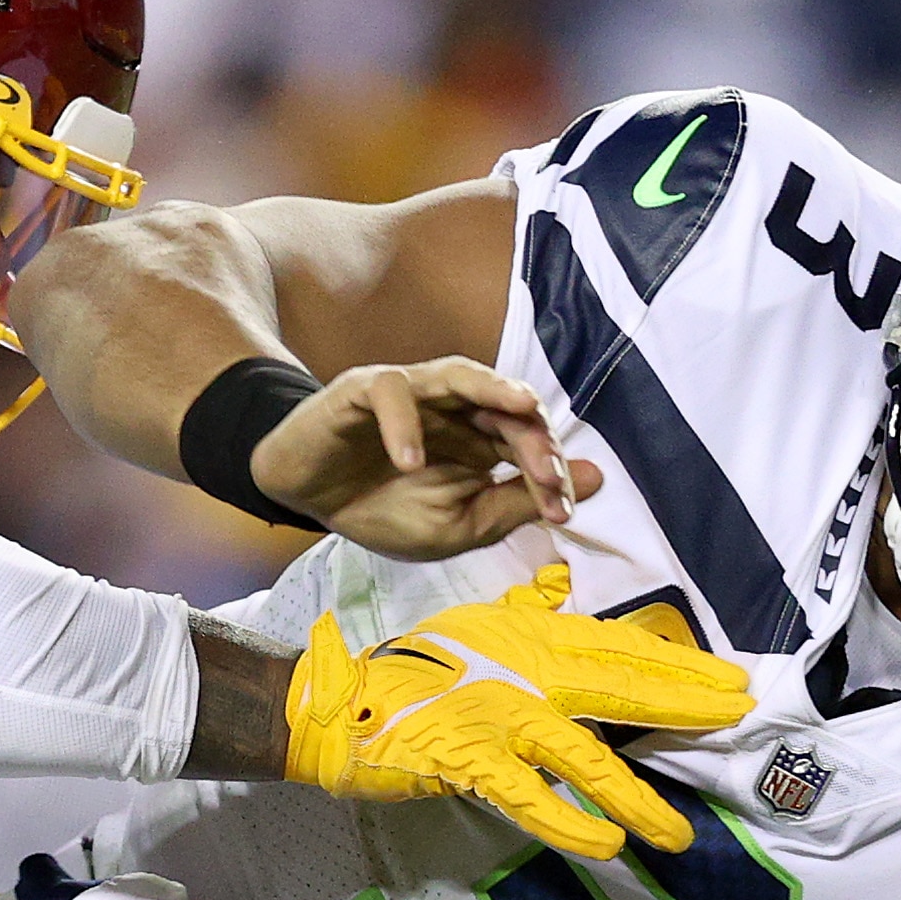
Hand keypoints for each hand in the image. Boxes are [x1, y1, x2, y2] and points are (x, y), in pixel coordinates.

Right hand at [253, 358, 604, 561]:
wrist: (308, 498)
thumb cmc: (382, 508)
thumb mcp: (457, 524)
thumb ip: (517, 502)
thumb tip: (593, 482)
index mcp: (480, 438)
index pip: (529, 440)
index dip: (551, 470)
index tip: (563, 509)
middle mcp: (453, 407)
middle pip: (507, 404)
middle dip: (534, 437)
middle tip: (549, 474)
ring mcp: (412, 392)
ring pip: (462, 375)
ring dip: (495, 392)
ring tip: (522, 410)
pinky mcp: (365, 389)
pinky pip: (393, 394)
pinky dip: (405, 427)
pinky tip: (413, 462)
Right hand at [283, 564, 752, 859]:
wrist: (339, 701)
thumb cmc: (410, 667)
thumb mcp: (472, 623)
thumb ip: (524, 606)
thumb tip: (560, 583)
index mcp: (532, 638)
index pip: (621, 647)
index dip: (679, 663)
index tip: (730, 679)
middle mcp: (527, 673)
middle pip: (622, 686)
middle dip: (685, 702)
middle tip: (741, 713)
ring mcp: (500, 718)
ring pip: (583, 756)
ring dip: (635, 798)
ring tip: (678, 835)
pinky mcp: (471, 761)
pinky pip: (527, 797)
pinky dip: (568, 823)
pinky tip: (608, 845)